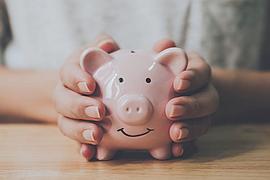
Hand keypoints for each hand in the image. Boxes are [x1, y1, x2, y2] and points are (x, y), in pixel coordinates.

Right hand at [54, 34, 119, 159]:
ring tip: (98, 135)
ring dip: (80, 131)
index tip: (91, 84)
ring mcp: (68, 114)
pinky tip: (90, 154)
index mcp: (71, 73)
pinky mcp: (76, 130)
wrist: (88, 87)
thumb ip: (104, 44)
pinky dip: (81, 148)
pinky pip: (75, 141)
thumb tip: (108, 45)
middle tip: (100, 111)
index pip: (67, 72)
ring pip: (65, 124)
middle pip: (63, 101)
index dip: (76, 78)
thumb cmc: (98, 67)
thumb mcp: (101, 52)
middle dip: (79, 107)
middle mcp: (65, 93)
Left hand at [153, 39, 218, 156]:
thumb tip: (164, 45)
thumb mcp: (165, 58)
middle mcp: (204, 92)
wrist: (176, 90)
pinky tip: (175, 151)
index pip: (202, 71)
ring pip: (205, 122)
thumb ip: (164, 51)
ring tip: (174, 134)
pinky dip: (186, 146)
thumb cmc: (166, 71)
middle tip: (172, 110)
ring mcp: (202, 114)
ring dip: (191, 129)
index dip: (193, 77)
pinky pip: (195, 140)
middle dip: (192, 106)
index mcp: (197, 72)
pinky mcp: (195, 129)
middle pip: (208, 100)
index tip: (178, 83)